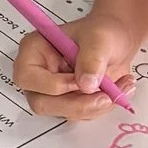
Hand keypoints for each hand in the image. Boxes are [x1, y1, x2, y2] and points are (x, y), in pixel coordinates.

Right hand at [14, 13, 143, 120]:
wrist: (117, 41)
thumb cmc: (102, 32)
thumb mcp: (100, 38)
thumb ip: (92, 59)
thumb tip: (86, 85)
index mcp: (34, 51)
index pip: (27, 77)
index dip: (52, 85)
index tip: (81, 82)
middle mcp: (38, 74)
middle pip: (42, 103)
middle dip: (78, 104)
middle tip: (107, 96)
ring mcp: (52, 92)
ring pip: (65, 113)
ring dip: (96, 106)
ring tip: (120, 86)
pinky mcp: (69, 103)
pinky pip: (81, 115)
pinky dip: (102, 107)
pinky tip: (117, 90)